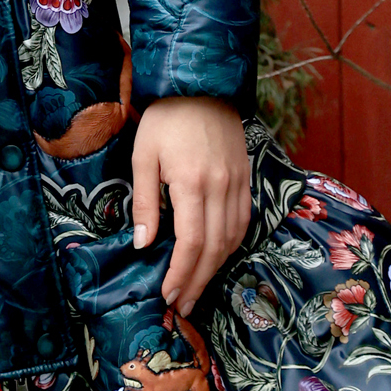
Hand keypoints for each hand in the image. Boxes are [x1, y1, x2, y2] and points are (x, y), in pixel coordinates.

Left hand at [131, 96, 250, 314]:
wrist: (202, 84)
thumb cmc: (166, 118)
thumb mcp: (144, 155)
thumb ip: (145, 201)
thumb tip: (144, 244)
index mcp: (193, 183)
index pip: (191, 243)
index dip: (181, 274)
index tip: (169, 296)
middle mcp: (222, 188)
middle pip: (214, 249)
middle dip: (198, 281)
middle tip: (184, 306)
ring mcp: (239, 184)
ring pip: (233, 239)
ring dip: (216, 269)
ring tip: (198, 289)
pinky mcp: (247, 179)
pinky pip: (244, 222)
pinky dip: (232, 246)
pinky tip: (218, 257)